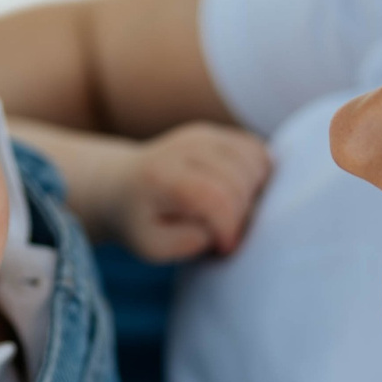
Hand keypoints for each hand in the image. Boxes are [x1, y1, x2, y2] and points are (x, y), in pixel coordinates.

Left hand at [113, 122, 271, 260]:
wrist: (121, 185)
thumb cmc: (139, 221)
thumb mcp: (152, 247)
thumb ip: (189, 241)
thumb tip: (224, 226)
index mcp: (161, 177)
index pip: (215, 198)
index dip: (230, 227)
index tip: (224, 247)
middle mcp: (182, 148)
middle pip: (239, 181)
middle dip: (243, 215)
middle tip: (227, 233)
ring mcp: (201, 136)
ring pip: (254, 162)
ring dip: (255, 194)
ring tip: (235, 213)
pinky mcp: (215, 134)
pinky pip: (256, 150)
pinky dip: (260, 175)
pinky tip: (244, 193)